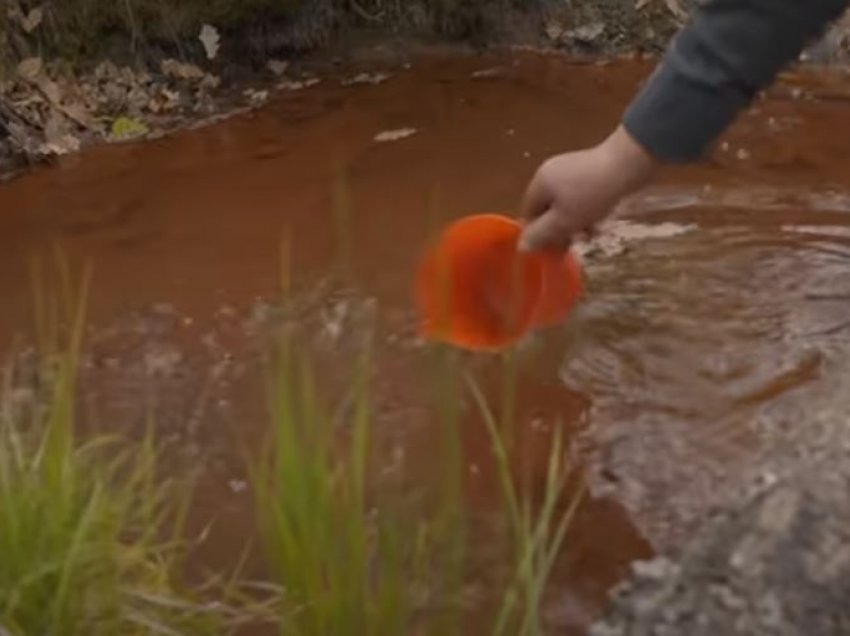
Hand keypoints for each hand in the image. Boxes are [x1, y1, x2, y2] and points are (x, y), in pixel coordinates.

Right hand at [518, 125, 657, 251]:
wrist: (628, 165)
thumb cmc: (591, 195)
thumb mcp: (564, 220)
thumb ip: (541, 234)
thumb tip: (521, 247)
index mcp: (540, 182)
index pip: (528, 213)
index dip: (537, 234)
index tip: (551, 249)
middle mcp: (551, 173)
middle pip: (547, 209)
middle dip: (559, 230)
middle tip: (571, 246)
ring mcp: (571, 169)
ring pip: (565, 204)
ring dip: (575, 223)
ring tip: (590, 235)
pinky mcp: (590, 170)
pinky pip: (580, 196)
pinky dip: (586, 210)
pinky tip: (599, 221)